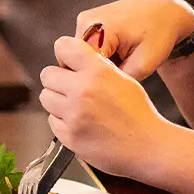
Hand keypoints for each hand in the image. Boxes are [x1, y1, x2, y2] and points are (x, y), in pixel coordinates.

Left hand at [40, 36, 170, 181]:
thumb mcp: (122, 78)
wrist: (148, 146)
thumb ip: (95, 67)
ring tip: (75, 107)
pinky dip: (61, 122)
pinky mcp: (69, 136)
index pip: (63, 47)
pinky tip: (79, 123)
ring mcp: (74, 115)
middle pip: (47, 74)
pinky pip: (51, 121)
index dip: (64, 55)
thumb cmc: (139, 113)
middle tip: (71, 88)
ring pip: (45, 97)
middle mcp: (83, 90)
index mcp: (98, 72)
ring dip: (57, 101)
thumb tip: (72, 62)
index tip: (68, 63)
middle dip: (57, 80)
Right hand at [73, 0, 193, 81]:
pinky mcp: (88, 22)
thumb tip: (99, 91)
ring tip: (121, 64)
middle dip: (95, 73)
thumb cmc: (159, 35)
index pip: (80, 66)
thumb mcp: (144, 65)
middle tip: (120, 75)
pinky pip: (86, 47)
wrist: (165, 12)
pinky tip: (117, 56)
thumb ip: (117, 80)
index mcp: (97, 28)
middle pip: (78, 61)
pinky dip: (100, 56)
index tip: (114, 86)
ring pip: (81, 56)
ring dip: (97, 64)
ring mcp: (85, 20)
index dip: (96, 81)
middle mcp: (85, 21)